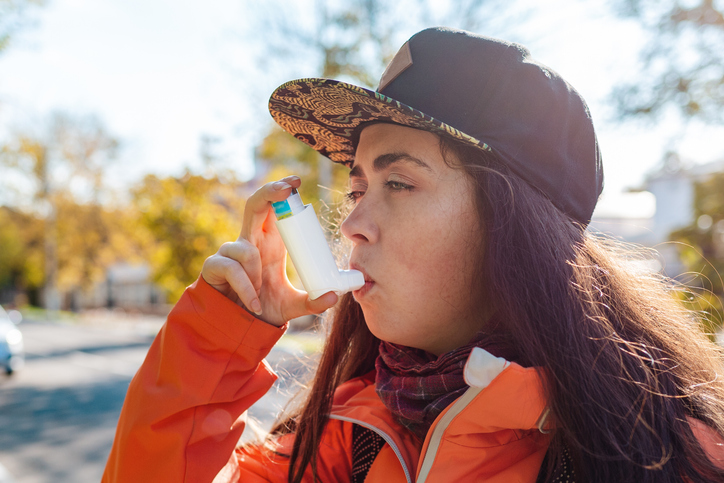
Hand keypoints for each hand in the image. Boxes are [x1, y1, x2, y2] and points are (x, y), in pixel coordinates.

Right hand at [201, 176, 337, 325]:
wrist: (238, 331)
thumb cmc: (265, 310)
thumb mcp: (293, 306)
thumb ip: (313, 301)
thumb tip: (334, 297)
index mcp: (270, 243)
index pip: (273, 209)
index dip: (280, 192)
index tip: (296, 183)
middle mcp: (250, 241)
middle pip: (254, 205)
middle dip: (269, 192)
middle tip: (287, 188)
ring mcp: (229, 252)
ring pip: (245, 249)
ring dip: (256, 273)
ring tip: (260, 295)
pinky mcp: (214, 266)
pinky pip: (232, 268)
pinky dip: (245, 287)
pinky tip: (253, 304)